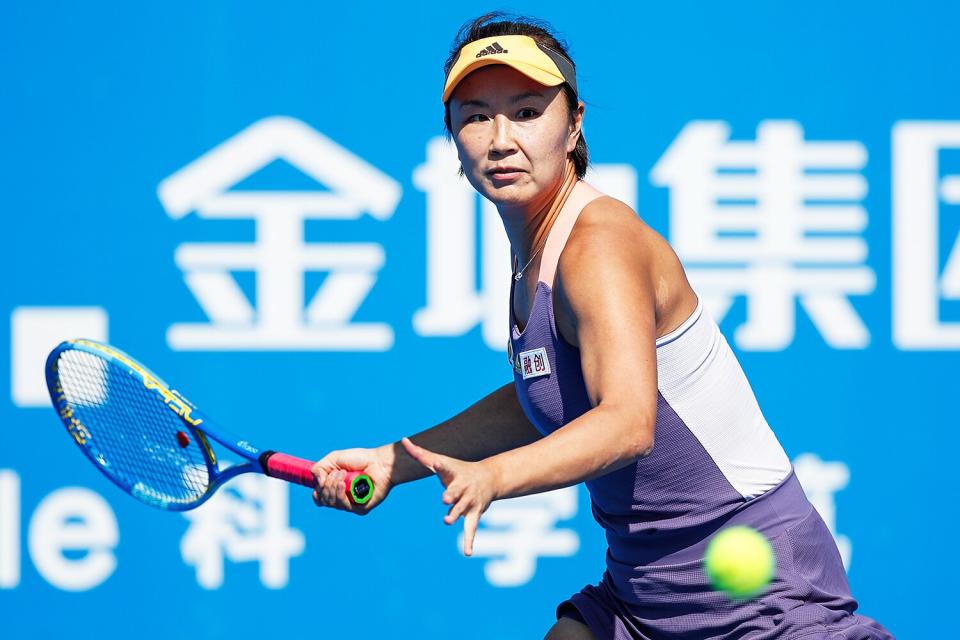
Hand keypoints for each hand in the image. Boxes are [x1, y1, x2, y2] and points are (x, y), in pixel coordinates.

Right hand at [310, 447, 392, 514]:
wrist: (379, 462)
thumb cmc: (359, 459)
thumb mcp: (333, 459)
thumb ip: (319, 468)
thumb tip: (316, 484)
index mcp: (334, 489)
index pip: (319, 498)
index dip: (317, 491)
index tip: (322, 479)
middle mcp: (342, 498)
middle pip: (323, 500)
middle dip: (327, 484)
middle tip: (340, 472)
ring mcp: (351, 504)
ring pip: (332, 503)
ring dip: (334, 486)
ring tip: (344, 474)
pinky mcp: (361, 508)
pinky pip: (344, 507)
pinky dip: (341, 494)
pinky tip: (344, 484)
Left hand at [401, 437, 498, 555]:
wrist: (489, 478)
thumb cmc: (458, 469)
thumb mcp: (441, 461)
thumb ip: (421, 454)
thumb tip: (404, 440)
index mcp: (453, 473)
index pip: (445, 468)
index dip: (440, 466)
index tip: (437, 463)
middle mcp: (462, 488)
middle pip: (456, 492)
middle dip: (451, 496)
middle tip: (444, 499)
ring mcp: (469, 502)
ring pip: (462, 510)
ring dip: (455, 515)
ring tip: (447, 521)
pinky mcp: (474, 514)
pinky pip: (471, 529)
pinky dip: (470, 540)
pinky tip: (468, 553)